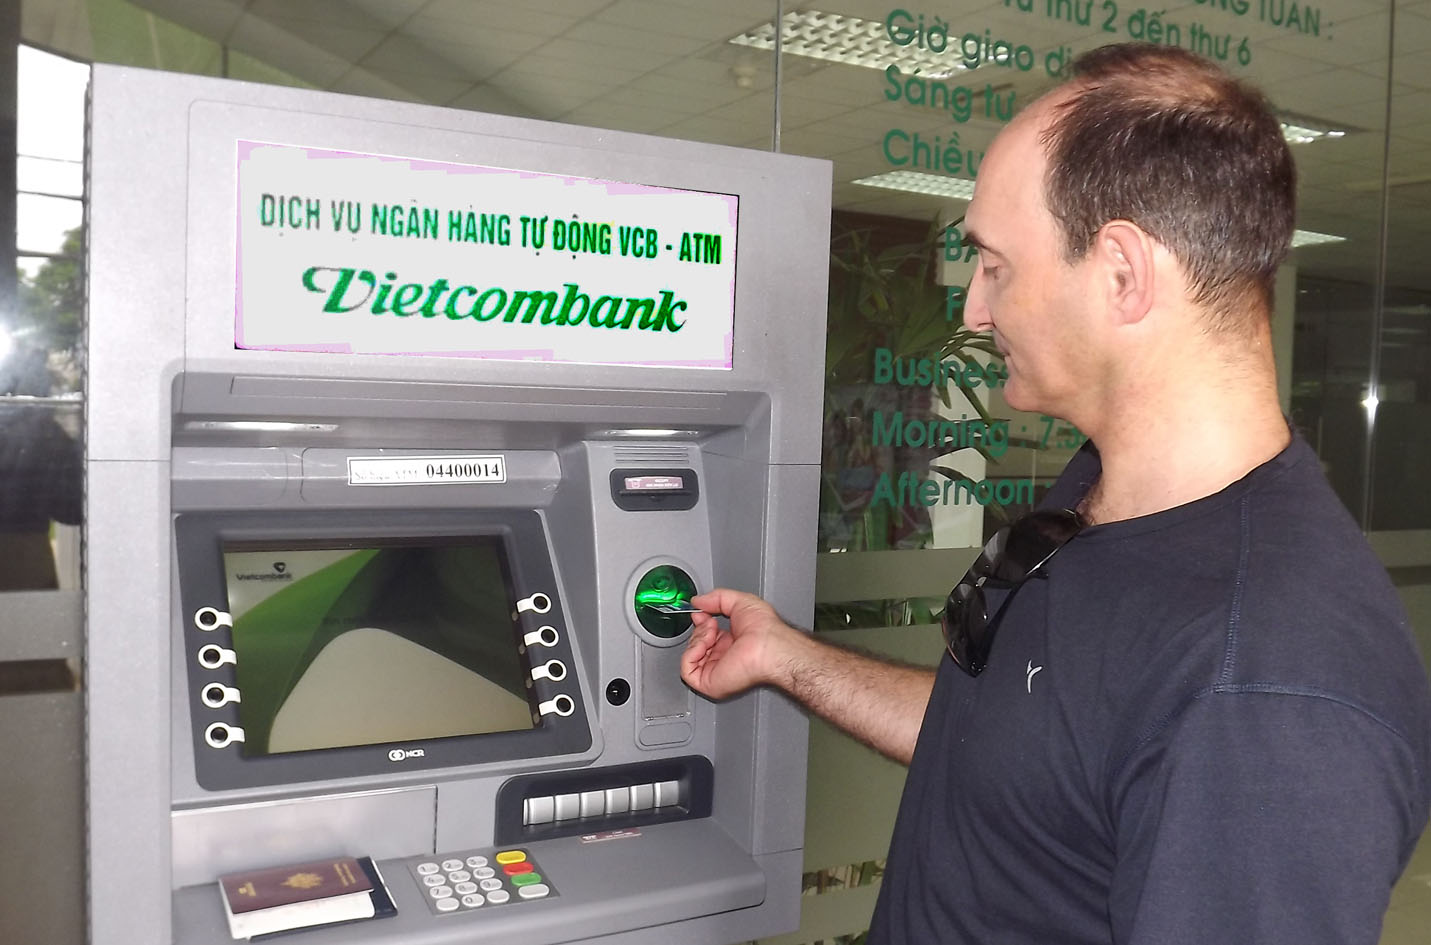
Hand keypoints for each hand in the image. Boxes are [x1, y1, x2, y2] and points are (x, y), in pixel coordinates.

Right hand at [681, 588, 798, 699]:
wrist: (768, 643)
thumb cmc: (765, 628)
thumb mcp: (739, 601)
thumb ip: (716, 598)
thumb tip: (697, 601)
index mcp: (732, 643)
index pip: (707, 635)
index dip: (700, 623)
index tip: (700, 612)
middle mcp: (724, 658)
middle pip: (696, 645)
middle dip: (699, 629)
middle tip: (709, 622)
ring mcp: (716, 672)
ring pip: (690, 657)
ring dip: (696, 639)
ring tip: (710, 632)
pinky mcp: (709, 683)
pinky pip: (686, 670)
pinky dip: (690, 653)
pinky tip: (704, 644)